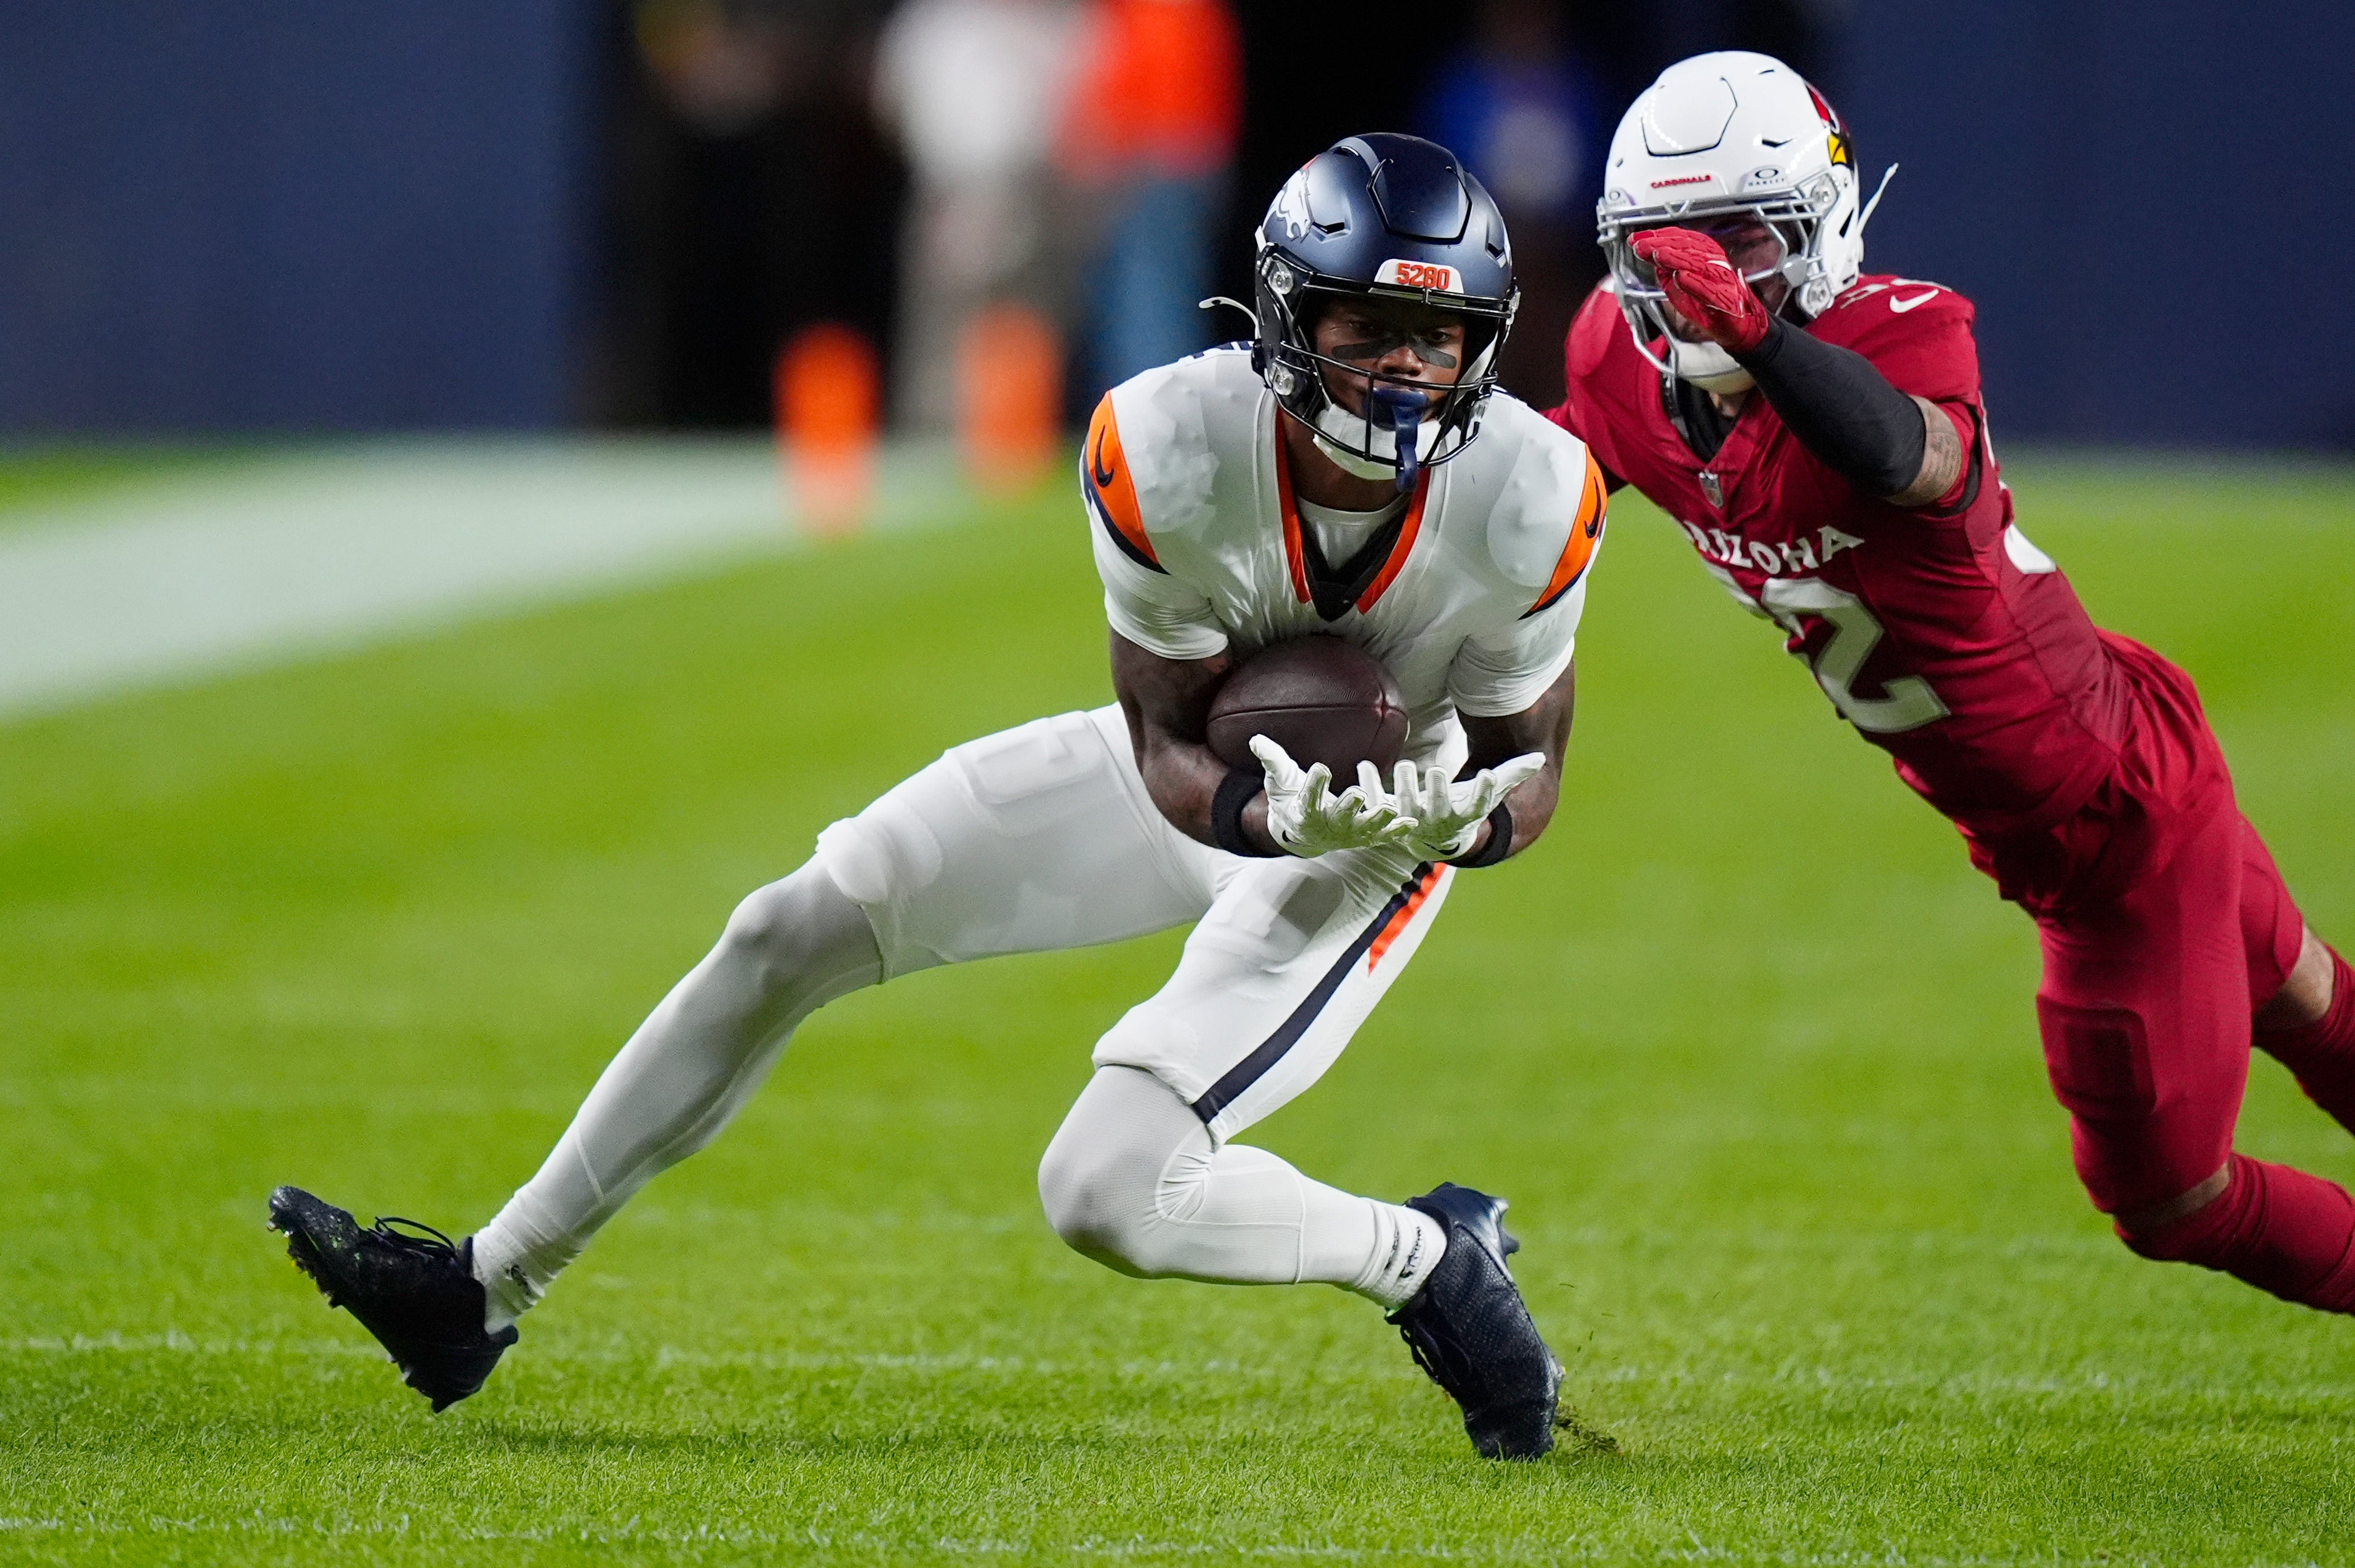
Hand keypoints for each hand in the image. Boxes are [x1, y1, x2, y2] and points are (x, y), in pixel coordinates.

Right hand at [1250, 736, 1415, 857]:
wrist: (1302, 832)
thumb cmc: (1291, 799)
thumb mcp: (1279, 780)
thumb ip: (1273, 760)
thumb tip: (1257, 739)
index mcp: (1303, 814)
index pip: (1307, 800)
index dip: (1314, 785)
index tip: (1320, 767)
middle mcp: (1326, 828)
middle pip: (1337, 818)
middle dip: (1346, 807)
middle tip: (1356, 794)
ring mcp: (1347, 835)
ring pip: (1362, 829)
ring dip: (1376, 820)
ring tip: (1388, 809)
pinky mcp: (1364, 836)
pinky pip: (1382, 836)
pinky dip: (1396, 831)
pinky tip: (1411, 823)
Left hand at [1374, 752, 1545, 861]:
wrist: (1433, 839)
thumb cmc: (1463, 809)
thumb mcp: (1487, 795)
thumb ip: (1511, 775)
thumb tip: (1540, 758)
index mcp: (1464, 816)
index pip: (1478, 805)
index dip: (1483, 792)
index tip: (1488, 776)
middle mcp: (1439, 822)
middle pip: (1439, 806)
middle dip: (1439, 791)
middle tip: (1438, 770)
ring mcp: (1412, 822)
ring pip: (1407, 806)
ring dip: (1405, 787)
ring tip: (1404, 765)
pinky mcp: (1389, 817)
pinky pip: (1377, 803)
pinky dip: (1369, 786)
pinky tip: (1364, 765)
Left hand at [1630, 228, 1770, 353]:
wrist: (1734, 325)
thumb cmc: (1708, 303)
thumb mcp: (1678, 283)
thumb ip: (1664, 268)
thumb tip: (1647, 253)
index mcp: (1703, 255)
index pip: (1680, 239)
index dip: (1657, 237)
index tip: (1636, 239)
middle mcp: (1713, 262)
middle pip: (1687, 248)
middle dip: (1661, 245)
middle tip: (1641, 246)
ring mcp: (1720, 279)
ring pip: (1697, 264)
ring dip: (1676, 259)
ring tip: (1658, 255)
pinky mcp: (1724, 299)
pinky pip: (1709, 289)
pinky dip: (1694, 283)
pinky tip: (1681, 277)